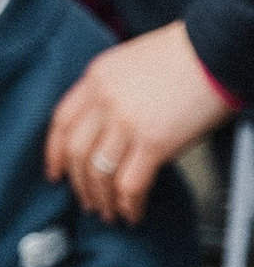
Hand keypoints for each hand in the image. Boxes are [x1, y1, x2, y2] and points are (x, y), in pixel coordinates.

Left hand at [47, 20, 239, 219]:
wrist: (211, 53)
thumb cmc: (177, 59)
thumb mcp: (126, 64)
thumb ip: (107, 93)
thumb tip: (103, 131)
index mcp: (95, 78)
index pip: (61, 121)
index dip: (54, 152)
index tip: (54, 172)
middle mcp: (104, 100)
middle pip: (76, 151)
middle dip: (79, 183)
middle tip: (87, 201)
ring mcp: (126, 122)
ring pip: (99, 172)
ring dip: (103, 199)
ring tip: (110, 213)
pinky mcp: (154, 143)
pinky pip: (130, 184)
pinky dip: (129, 204)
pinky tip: (133, 213)